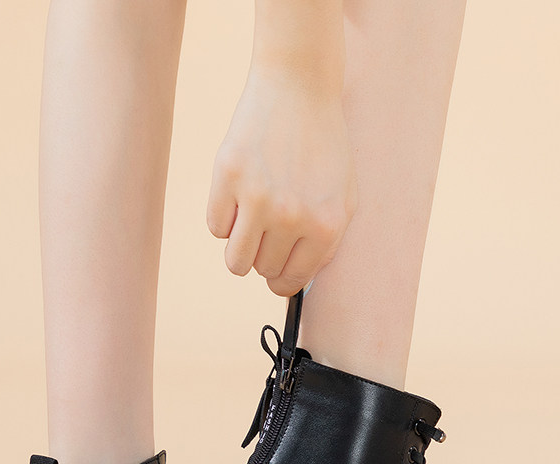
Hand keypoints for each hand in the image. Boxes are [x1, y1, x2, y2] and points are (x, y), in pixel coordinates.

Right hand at [207, 69, 357, 296]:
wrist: (299, 87)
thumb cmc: (323, 146)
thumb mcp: (343, 198)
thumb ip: (325, 245)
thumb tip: (295, 281)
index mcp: (326, 226)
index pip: (291, 281)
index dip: (280, 280)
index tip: (275, 272)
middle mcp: (292, 217)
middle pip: (261, 270)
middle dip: (263, 255)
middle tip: (268, 228)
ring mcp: (257, 197)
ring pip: (234, 260)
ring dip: (240, 248)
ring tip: (250, 222)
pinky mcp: (227, 177)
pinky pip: (215, 227)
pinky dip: (224, 217)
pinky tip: (239, 192)